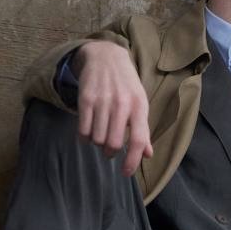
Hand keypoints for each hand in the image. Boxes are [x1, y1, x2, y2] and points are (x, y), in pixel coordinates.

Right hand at [73, 40, 152, 175]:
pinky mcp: (85, 99)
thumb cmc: (126, 85)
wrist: (106, 57)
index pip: (138, 140)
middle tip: (109, 150)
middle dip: (110, 152)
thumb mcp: (139, 103)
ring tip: (100, 135)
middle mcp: (121, 104)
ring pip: (96, 139)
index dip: (132, 161)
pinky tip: (89, 131)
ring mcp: (102, 101)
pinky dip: (85, 137)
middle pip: (113, 143)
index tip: (126, 173)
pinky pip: (83, 130)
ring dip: (97, 143)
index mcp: (139, 107)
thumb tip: (147, 155)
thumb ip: (143, 130)